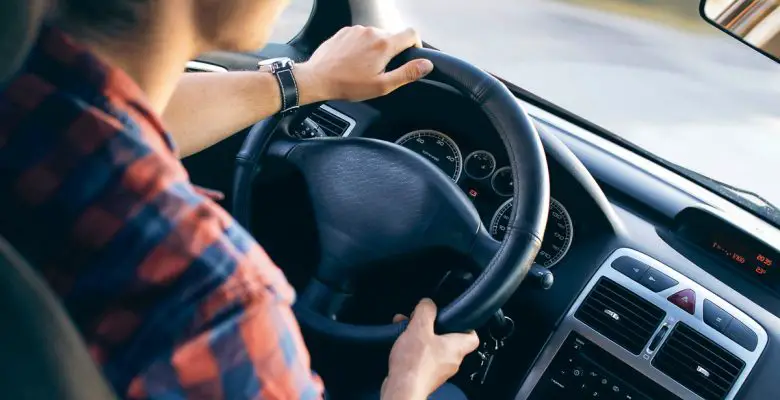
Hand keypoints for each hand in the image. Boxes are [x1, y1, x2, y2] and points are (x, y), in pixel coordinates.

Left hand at [295, 26, 433, 103]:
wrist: (317, 78)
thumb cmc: (348, 85)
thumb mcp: (382, 85)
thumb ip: (407, 73)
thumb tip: (427, 64)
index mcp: (385, 44)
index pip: (412, 34)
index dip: (416, 45)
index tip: (410, 56)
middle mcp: (372, 31)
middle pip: (393, 36)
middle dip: (392, 51)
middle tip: (381, 70)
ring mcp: (357, 30)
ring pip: (376, 36)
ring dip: (375, 49)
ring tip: (364, 67)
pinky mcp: (345, 31)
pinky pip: (360, 36)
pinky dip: (361, 46)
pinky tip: (353, 61)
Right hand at [381, 299, 479, 399]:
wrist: (402, 389)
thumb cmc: (414, 364)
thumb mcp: (419, 328)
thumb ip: (426, 311)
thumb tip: (428, 303)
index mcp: (456, 348)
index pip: (473, 336)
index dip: (466, 325)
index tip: (455, 317)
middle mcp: (451, 361)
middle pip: (449, 340)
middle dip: (434, 328)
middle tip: (423, 321)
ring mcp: (439, 370)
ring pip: (433, 348)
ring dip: (420, 337)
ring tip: (406, 329)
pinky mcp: (425, 376)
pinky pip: (423, 358)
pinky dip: (413, 349)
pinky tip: (401, 343)